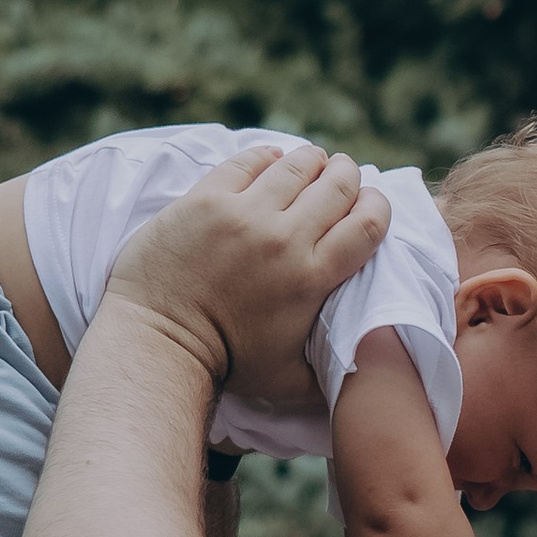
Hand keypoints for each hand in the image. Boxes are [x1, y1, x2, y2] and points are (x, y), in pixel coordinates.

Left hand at [106, 140, 389, 412]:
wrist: (159, 341)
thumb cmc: (227, 364)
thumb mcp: (294, 379)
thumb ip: (334, 370)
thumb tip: (370, 367)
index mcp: (313, 278)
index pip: (367, 224)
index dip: (377, 206)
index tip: (371, 203)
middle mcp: (285, 238)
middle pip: (336, 186)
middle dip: (347, 175)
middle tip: (344, 174)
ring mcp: (243, 213)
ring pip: (295, 166)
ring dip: (311, 160)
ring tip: (313, 160)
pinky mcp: (206, 199)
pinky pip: (248, 163)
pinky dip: (266, 157)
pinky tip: (271, 159)